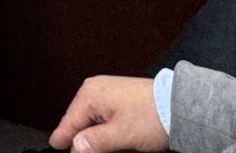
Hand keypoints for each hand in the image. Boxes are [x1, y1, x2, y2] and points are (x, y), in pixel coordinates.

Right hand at [49, 76, 166, 152]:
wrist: (179, 105)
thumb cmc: (153, 116)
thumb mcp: (121, 135)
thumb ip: (95, 142)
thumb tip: (75, 147)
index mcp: (91, 94)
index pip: (70, 122)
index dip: (64, 139)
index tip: (56, 147)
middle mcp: (95, 89)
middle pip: (80, 121)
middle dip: (82, 138)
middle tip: (80, 151)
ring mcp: (107, 92)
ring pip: (93, 121)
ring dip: (95, 136)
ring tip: (102, 147)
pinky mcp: (119, 98)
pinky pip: (104, 117)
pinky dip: (105, 129)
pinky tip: (112, 140)